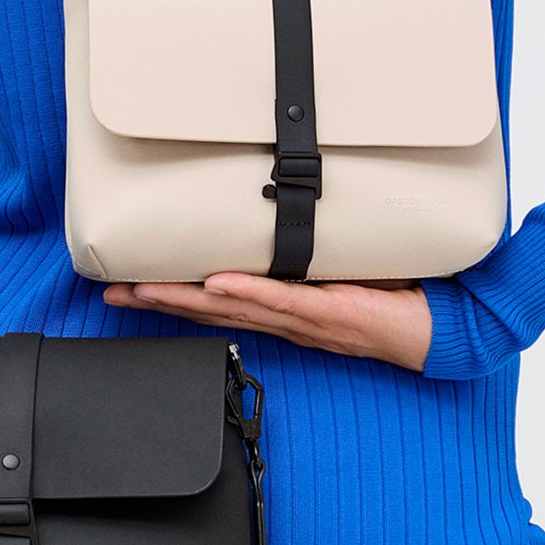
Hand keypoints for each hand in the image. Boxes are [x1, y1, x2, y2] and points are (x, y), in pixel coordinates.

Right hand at [103, 273, 431, 371]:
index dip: (173, 296)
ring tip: (143, 288)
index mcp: (280, 311)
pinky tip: (216, 284)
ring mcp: (300, 317)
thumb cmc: (386, 300)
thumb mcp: (338, 270)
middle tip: (113, 290)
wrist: (431, 330)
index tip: (134, 285)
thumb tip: (282, 214)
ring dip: (184, 299)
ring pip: (230, 308)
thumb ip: (307, 252)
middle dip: (158, 301)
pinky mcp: (326, 310)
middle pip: (208, 311)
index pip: (216, 304)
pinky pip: (280, 300)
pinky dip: (247, 293)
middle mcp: (282, 318)